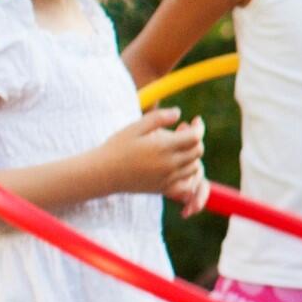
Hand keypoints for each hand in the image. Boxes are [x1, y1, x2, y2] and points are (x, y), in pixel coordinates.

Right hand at [75, 113, 211, 210]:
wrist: (102, 173)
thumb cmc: (117, 147)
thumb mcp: (135, 127)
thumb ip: (158, 118)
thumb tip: (179, 112)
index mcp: (163, 147)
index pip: (195, 137)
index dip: (199, 127)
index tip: (196, 120)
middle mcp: (168, 164)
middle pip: (198, 151)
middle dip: (196, 139)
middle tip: (184, 131)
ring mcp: (167, 179)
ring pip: (194, 166)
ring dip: (192, 155)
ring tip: (179, 145)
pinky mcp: (163, 189)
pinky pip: (186, 183)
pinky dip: (188, 174)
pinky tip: (178, 164)